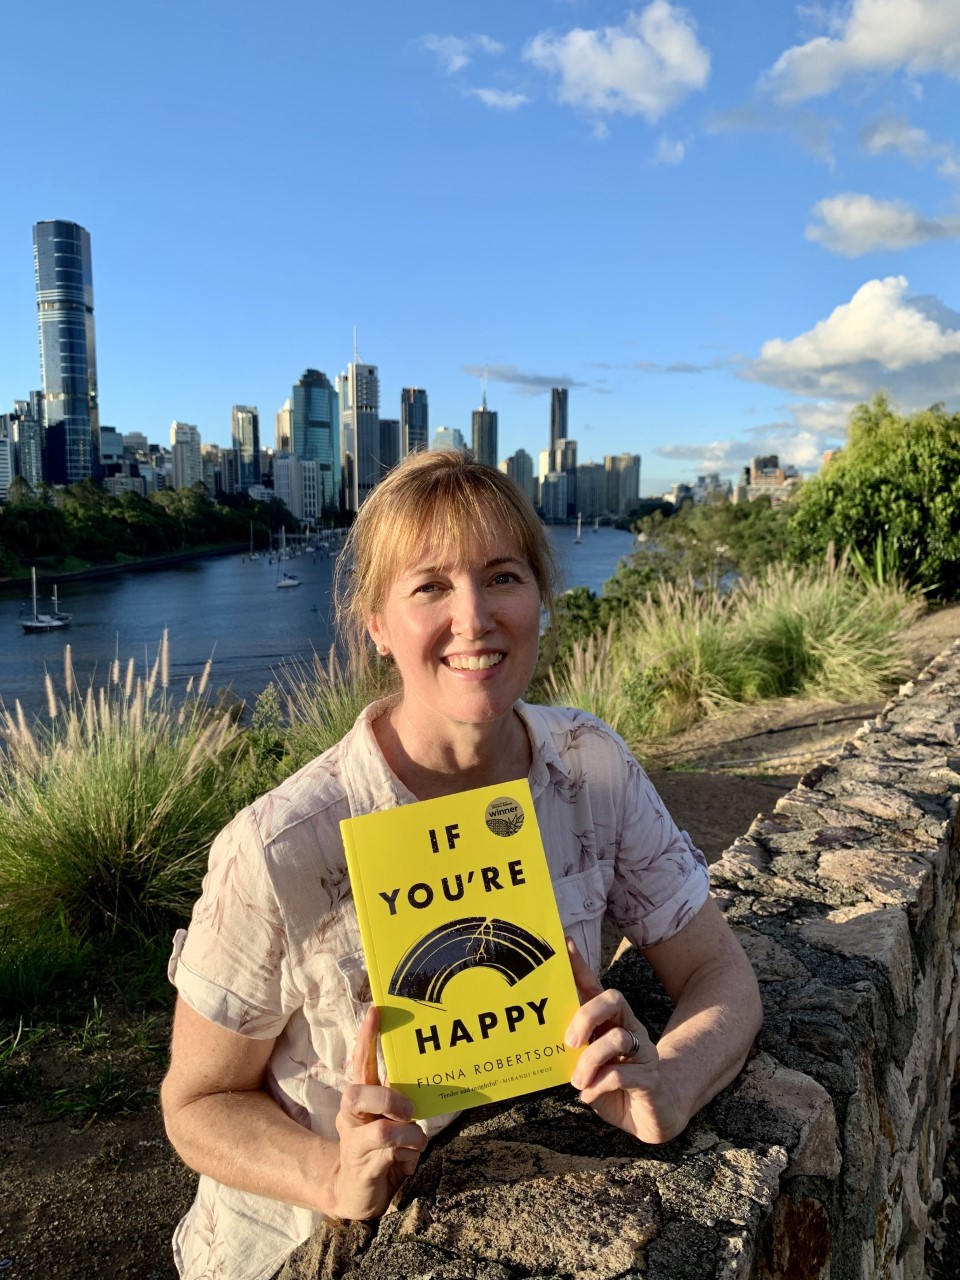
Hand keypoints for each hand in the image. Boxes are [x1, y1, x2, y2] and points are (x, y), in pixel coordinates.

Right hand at [332, 1006, 426, 1218]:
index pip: (360, 1062)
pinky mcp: (363, 1168)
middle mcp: (351, 1117)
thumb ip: (400, 1100)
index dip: (367, 1037)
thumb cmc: (380, 1149)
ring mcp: (354, 1142)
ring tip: (416, 1142)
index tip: (376, 1011)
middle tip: (410, 1110)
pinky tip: (410, 1159)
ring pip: (383, 1130)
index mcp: (361, 1100)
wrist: (356, 1193)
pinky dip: (409, 1155)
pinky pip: (391, 1156)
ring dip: (409, 1135)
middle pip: (357, 1093)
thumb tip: (425, 1080)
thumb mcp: (390, 1120)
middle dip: (388, 1099)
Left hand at [564, 939, 685, 1143]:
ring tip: (578, 1082)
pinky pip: (623, 1074)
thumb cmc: (613, 1085)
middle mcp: (629, 1028)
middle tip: (569, 1042)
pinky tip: (589, 1095)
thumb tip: (541, 1041)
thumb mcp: (587, 1064)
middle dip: (586, 1015)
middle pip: (613, 999)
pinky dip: (600, 1085)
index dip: (579, 966)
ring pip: (617, 1038)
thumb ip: (572, 1050)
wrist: (651, 1115)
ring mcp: (643, 1052)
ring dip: (590, 1062)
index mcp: (610, 1022)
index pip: (593, 987)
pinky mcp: (650, 1078)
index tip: (565, 944)